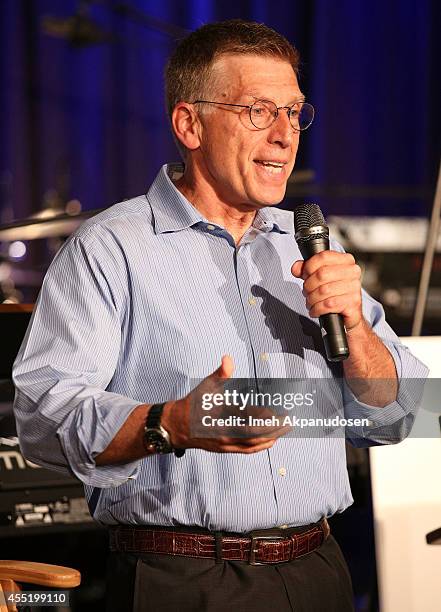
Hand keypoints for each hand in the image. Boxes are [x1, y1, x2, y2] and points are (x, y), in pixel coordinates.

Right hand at [162, 355, 289, 452]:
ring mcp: (226, 444)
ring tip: (286, 428)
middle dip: (276, 427)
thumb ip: (220, 373)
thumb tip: (227, 358)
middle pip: (256, 434)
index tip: (278, 410)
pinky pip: (248, 449)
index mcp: (222, 417)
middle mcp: (226, 433)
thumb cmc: (194, 404)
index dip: (266, 415)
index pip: (250, 418)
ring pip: (254, 443)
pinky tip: (271, 440)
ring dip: (272, 436)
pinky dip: (261, 445)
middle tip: (290, 419)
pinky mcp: (226, 449)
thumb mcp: (206, 385)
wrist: (178, 426)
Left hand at [291, 251, 362, 330]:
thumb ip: (306, 269)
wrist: (349, 313)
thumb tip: (296, 268)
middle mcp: (353, 272)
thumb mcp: (319, 277)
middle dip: (308, 285)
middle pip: (321, 274)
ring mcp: (355, 287)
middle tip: (306, 292)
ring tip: (311, 302)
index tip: (305, 275)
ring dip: (311, 299)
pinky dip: (317, 309)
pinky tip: (315, 310)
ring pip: (323, 291)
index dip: (309, 266)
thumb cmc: (334, 292)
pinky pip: (328, 305)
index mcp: (346, 260)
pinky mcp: (353, 303)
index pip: (323, 256)